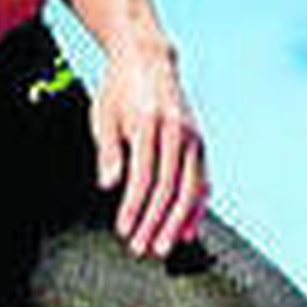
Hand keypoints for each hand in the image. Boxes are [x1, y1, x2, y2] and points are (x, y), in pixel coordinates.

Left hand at [91, 39, 209, 257]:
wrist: (147, 58)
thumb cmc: (120, 88)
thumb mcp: (104, 115)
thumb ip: (108, 151)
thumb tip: (110, 185)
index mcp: (149, 123)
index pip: (144, 176)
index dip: (134, 207)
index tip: (124, 230)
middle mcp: (176, 131)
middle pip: (170, 187)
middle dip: (156, 222)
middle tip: (143, 248)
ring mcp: (192, 137)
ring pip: (190, 188)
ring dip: (177, 221)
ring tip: (163, 245)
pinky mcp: (199, 142)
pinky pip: (202, 180)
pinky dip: (197, 207)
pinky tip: (187, 228)